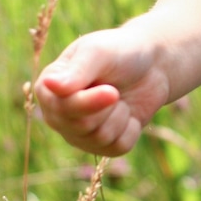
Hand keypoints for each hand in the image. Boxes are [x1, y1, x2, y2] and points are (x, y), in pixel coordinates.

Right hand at [35, 22, 169, 156]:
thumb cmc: (120, 52)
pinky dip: (132, 128)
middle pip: (82, 126)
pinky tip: (129, 112)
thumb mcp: (99, 53)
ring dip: (121, 115)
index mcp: (48, 88)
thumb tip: (49, 85)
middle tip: (116, 89)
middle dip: (108, 106)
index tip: (112, 90)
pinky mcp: (102, 145)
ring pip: (101, 138)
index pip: (62, 109)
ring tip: (120, 97)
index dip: (89, 103)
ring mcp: (78, 133)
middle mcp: (58, 114)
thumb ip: (76, 70)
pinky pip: (118, 147)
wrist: (152, 64)